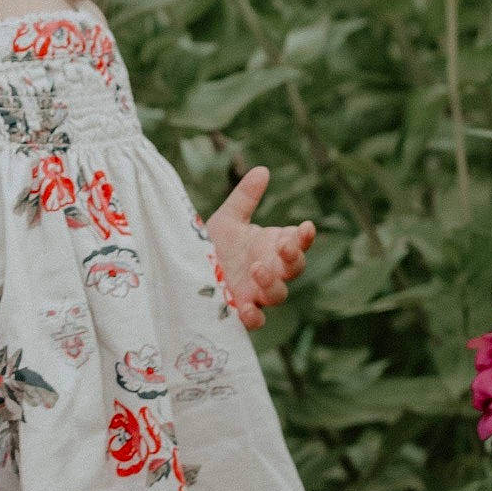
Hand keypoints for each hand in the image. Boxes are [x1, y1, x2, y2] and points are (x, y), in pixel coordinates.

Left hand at [205, 166, 314, 331]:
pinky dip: (254, 317)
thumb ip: (245, 197)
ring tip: (257, 269)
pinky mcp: (240, 310)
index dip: (305, 237)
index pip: (299, 242)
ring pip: (278, 294)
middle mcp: (271, 270)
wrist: (186, 266)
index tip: (306, 227)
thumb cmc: (213, 242)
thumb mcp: (228, 218)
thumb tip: (262, 170)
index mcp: (274, 247)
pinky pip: (255, 320)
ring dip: (272, 283)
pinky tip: (245, 309)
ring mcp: (257, 292)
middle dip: (293, 258)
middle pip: (294, 268)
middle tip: (284, 247)